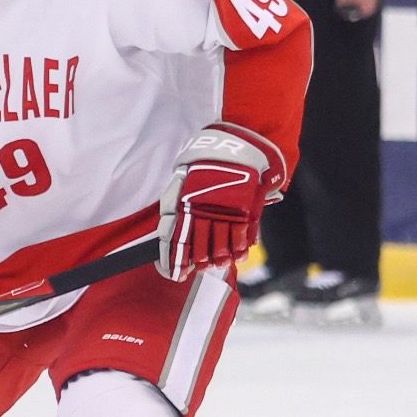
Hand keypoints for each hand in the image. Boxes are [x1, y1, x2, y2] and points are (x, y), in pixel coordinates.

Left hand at [156, 122, 283, 282]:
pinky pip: (242, 236)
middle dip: (195, 262)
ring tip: (215, 265)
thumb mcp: (183, 176)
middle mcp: (204, 210)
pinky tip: (237, 257)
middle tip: (195, 270)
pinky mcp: (246, 211)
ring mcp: (226, 212)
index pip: (175, 238)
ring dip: (217, 259)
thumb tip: (170, 225)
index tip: (171, 272)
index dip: (173, 259)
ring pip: (220, 245)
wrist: (238, 143)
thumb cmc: (206, 159)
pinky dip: (240, 249)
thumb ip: (176, 201)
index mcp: (185, 202)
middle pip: (198, 245)